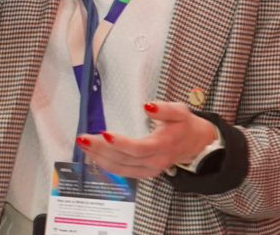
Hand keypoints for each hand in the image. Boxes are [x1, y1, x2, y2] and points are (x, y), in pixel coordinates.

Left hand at [75, 102, 217, 179]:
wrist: (196, 144)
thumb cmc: (185, 124)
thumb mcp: (179, 111)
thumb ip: (164, 109)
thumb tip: (146, 106)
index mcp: (163, 145)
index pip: (137, 148)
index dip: (120, 143)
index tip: (103, 134)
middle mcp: (155, 162)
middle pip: (124, 159)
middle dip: (101, 149)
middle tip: (82, 138)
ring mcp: (149, 171)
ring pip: (120, 168)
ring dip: (99, 158)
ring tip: (83, 146)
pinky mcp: (145, 174)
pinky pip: (123, 172)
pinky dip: (107, 165)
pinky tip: (95, 156)